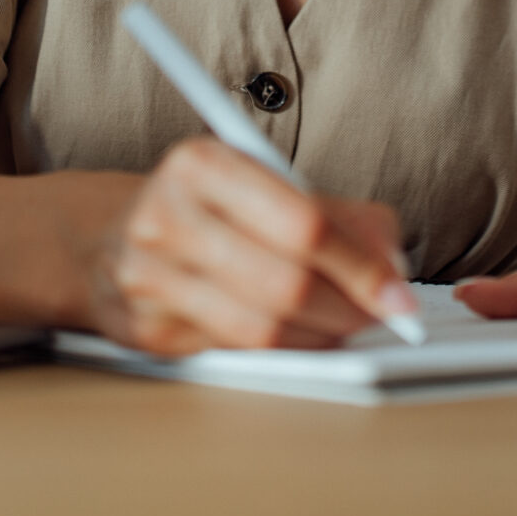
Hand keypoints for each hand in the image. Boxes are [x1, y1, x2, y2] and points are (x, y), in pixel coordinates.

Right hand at [85, 137, 419, 355]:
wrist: (117, 233)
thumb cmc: (210, 207)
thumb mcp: (269, 184)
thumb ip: (339, 216)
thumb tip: (393, 266)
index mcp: (202, 163)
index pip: (302, 223)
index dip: (361, 266)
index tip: (398, 294)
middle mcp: (165, 215)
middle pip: (283, 283)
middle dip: (348, 309)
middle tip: (381, 317)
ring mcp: (146, 276)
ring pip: (259, 328)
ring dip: (319, 335)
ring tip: (344, 325)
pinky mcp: (142, 327)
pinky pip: (232, 351)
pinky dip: (282, 349)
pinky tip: (299, 334)